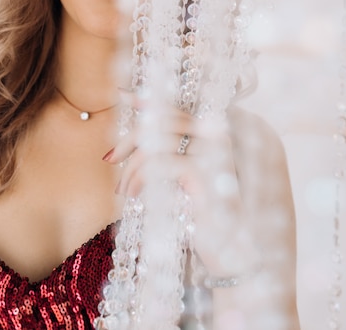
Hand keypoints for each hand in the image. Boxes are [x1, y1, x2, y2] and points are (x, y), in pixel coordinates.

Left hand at [103, 99, 257, 276]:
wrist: (234, 249)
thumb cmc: (208, 214)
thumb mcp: (187, 178)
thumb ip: (170, 152)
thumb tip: (137, 135)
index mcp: (215, 129)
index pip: (175, 106)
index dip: (147, 99)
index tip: (122, 95)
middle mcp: (218, 132)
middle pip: (160, 120)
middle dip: (130, 139)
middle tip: (110, 158)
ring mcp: (213, 148)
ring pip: (155, 142)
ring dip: (131, 167)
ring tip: (124, 190)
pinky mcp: (204, 169)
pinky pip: (157, 164)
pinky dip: (138, 178)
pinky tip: (134, 195)